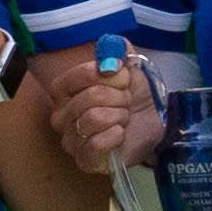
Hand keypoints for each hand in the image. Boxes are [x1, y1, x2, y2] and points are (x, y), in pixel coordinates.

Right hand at [48, 38, 166, 173]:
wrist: (151, 122)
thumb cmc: (132, 94)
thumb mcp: (127, 65)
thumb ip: (117, 49)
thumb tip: (110, 54)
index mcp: (62, 89)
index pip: (80, 75)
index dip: (109, 75)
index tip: (123, 79)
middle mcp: (60, 115)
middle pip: (91, 97)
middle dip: (119, 98)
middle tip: (125, 102)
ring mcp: (70, 140)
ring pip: (94, 119)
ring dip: (119, 116)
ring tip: (123, 118)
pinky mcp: (84, 161)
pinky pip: (96, 144)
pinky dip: (115, 136)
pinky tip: (119, 135)